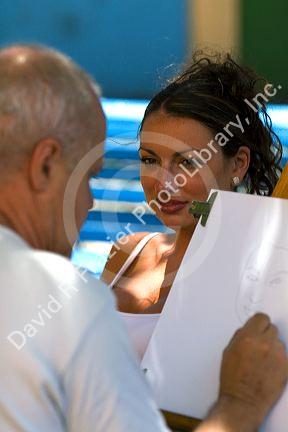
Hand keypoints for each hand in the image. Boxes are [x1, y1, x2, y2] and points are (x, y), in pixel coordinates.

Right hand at [219, 313, 287, 428]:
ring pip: (279, 342)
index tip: (258, 327)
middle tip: (260, 345)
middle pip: (272, 328)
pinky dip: (278, 359)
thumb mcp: (228, 351)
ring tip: (263, 360)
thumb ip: (240, 336)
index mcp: (247, 337)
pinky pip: (284, 355)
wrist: (243, 401)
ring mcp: (277, 355)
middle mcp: (264, 343)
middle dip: (266, 334)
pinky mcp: (286, 366)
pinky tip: (269, 368)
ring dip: (272, 347)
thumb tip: (248, 329)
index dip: (259, 323)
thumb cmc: (232, 378)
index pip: (261, 317)